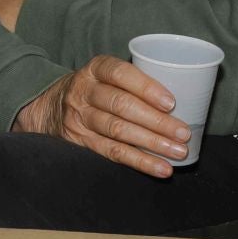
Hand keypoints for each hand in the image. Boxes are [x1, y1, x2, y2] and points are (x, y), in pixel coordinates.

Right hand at [14, 55, 190, 178]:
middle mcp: (84, 92)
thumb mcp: (107, 76)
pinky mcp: (82, 142)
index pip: (119, 74)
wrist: (51, 107)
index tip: (171, 102)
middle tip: (183, 132)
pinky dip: (140, 162)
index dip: (146, 87)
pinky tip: (161, 169)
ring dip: (152, 143)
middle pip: (120, 105)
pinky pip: (113, 153)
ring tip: (178, 151)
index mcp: (95, 69)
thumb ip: (135, 83)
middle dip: (156, 121)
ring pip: (118, 131)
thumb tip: (186, 99)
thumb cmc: (97, 90)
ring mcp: (80, 118)